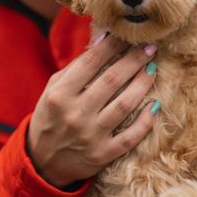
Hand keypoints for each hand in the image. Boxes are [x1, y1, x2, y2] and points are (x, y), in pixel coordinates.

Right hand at [27, 33, 157, 188]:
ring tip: (152, 69)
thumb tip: (104, 41)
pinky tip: (154, 105)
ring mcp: (90, 136)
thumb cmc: (51, 118)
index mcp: (60, 94)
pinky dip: (145, 121)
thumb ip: (77, 67)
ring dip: (143, 83)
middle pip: (112, 79)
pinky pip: (130, 137)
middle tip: (150, 47)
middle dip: (134, 59)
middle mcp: (75, 114)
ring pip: (125, 104)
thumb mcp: (53, 90)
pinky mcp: (102, 155)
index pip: (92, 61)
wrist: (43, 162)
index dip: (114, 44)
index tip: (128, 35)